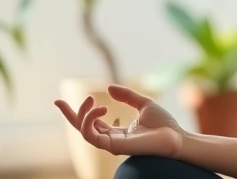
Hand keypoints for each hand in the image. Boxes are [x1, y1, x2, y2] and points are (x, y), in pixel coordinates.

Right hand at [55, 84, 185, 158]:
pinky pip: (92, 136)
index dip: (76, 113)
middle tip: (60, 101)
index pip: (90, 124)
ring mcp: (111, 145)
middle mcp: (111, 140)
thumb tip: (109, 88)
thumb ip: (127, 96)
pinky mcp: (113, 147)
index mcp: (116, 132)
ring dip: (82, 115)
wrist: (176, 137)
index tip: (59, 101)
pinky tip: (100, 108)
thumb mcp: (143, 104)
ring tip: (91, 101)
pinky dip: (90, 121)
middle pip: (82, 129)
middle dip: (70, 115)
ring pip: (84, 132)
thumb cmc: (164, 124)